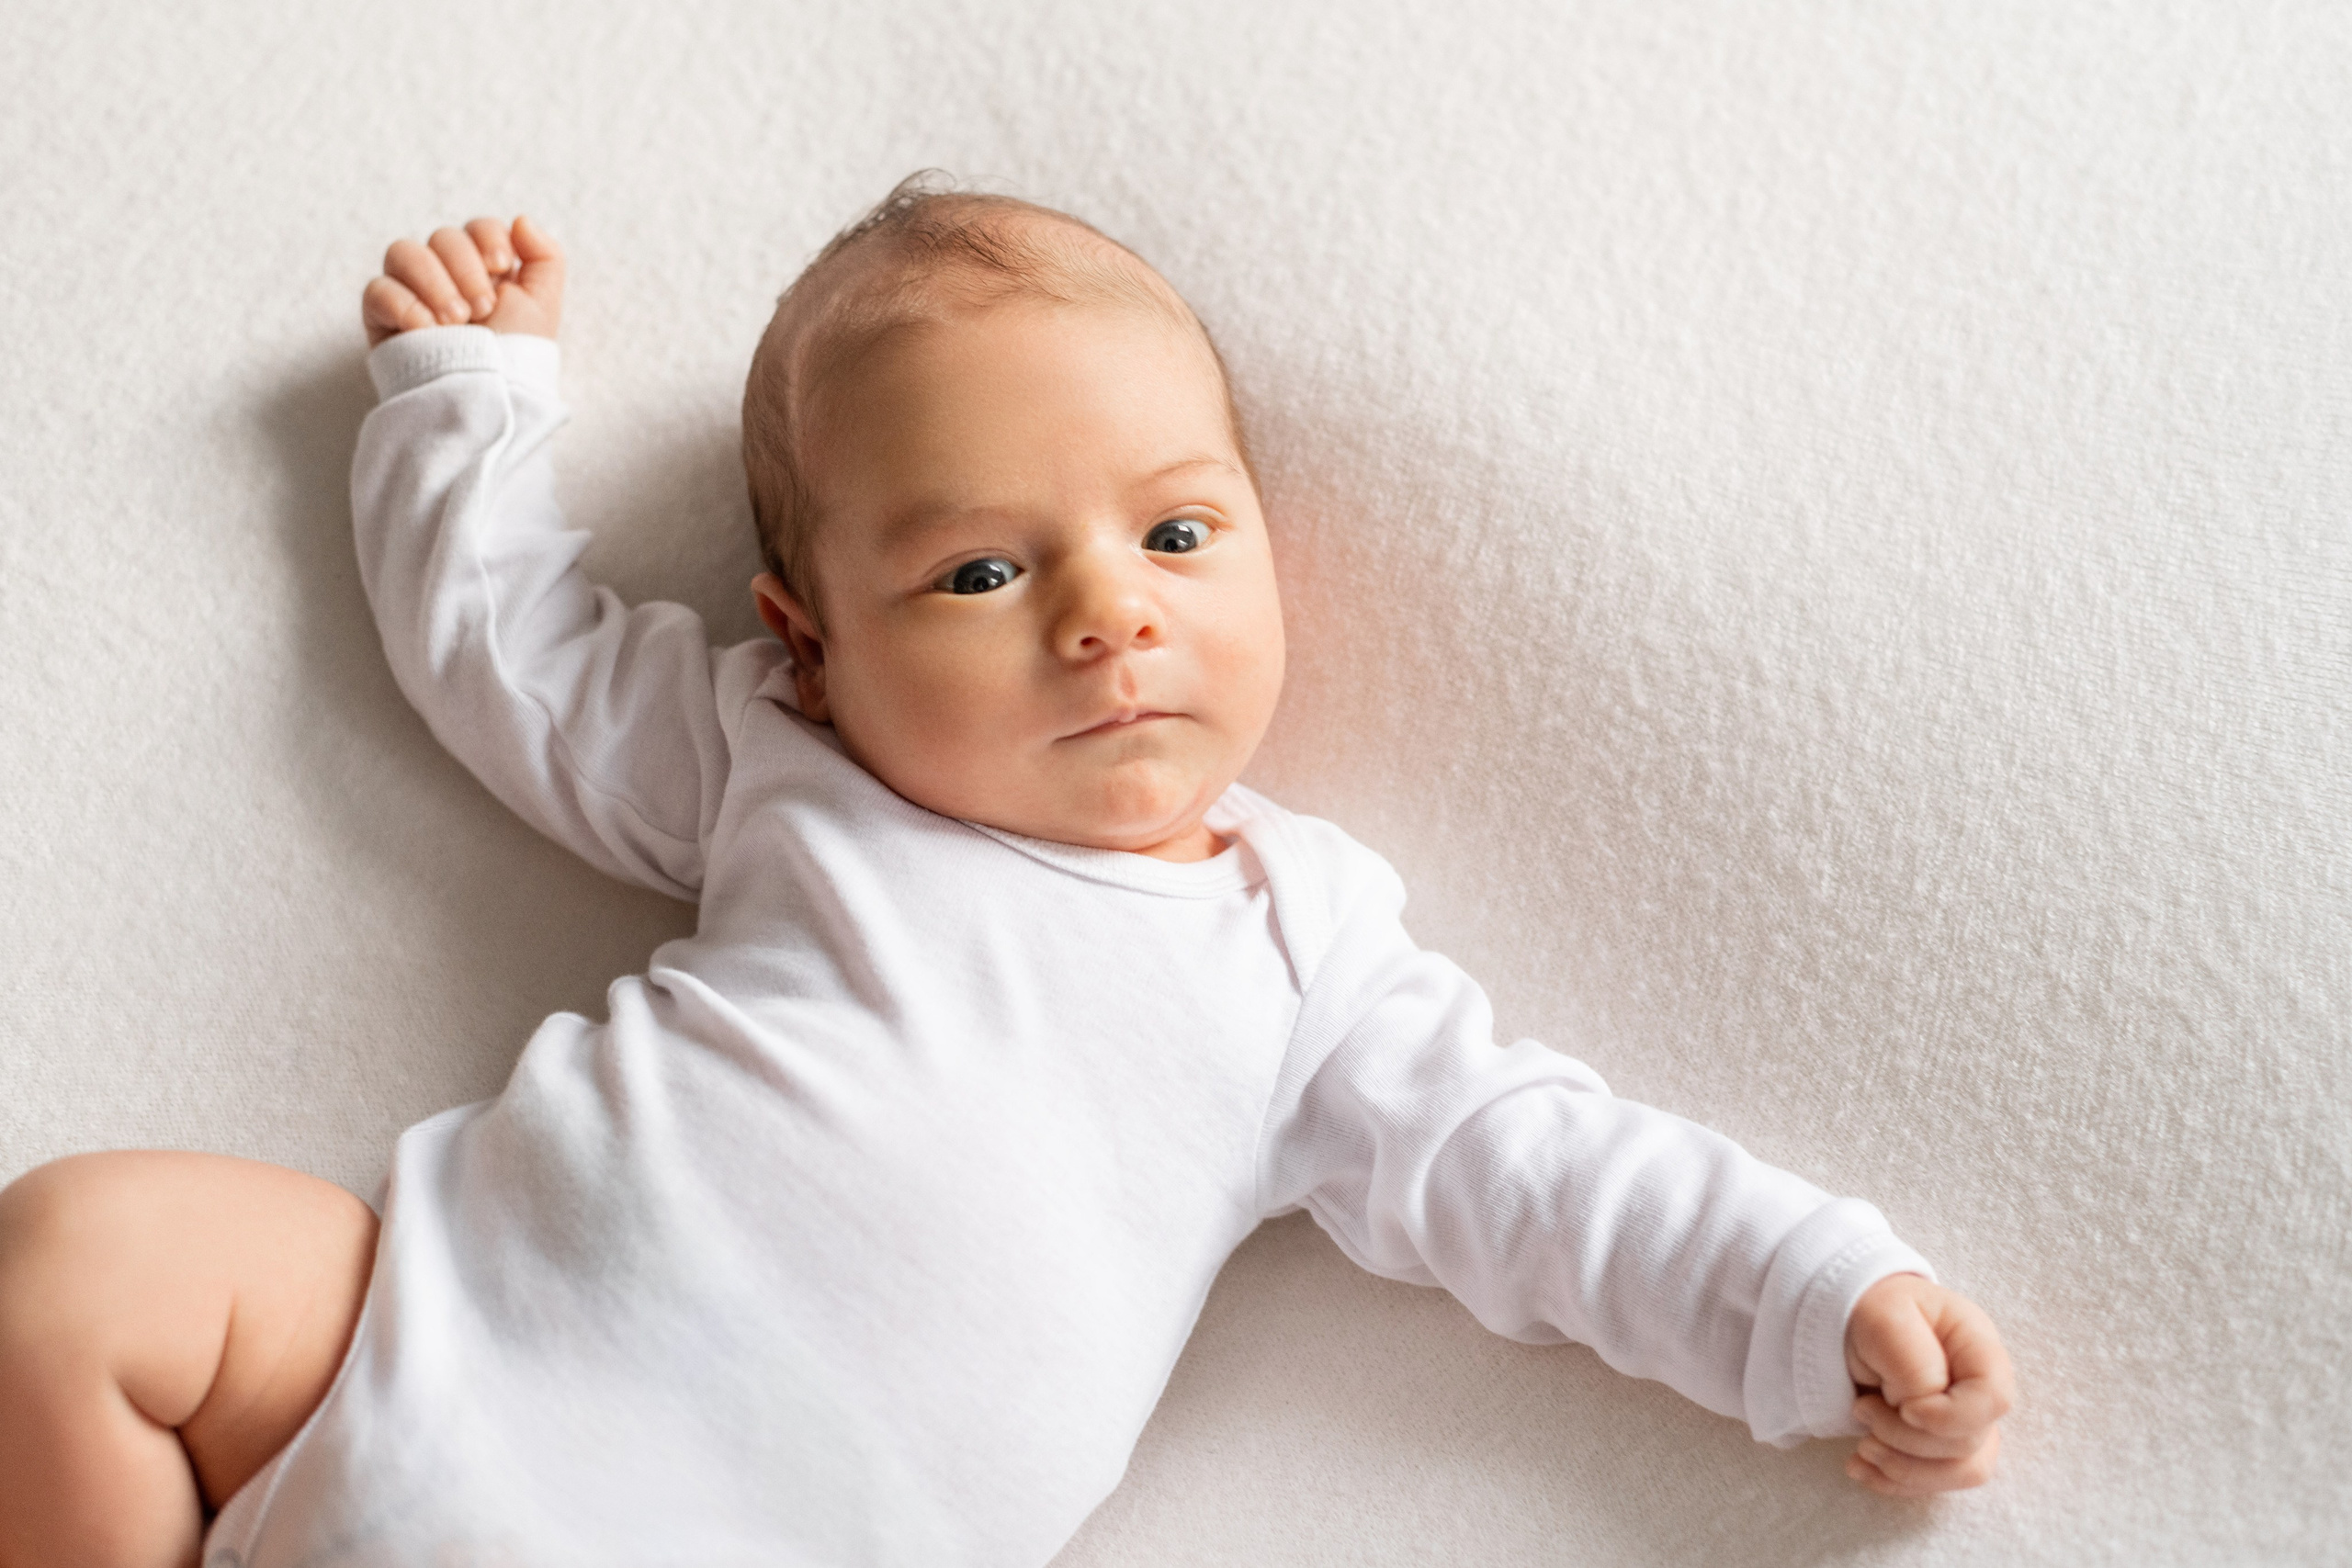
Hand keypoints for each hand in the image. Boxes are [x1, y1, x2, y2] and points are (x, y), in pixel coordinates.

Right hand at [362, 215, 564, 345]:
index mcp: (484, 271)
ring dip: (435, 282)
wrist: (486, 399)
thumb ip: (544, 256)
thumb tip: (521, 220)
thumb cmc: (515, 357)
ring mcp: (411, 294)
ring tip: (456, 321)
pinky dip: (404, 305)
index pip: (477, 227)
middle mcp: (446, 276)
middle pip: (443, 236)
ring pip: (403, 251)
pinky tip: (427, 330)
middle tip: (483, 309)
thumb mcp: (543, 306)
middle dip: (466, 269)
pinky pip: (378, 289)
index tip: (501, 267)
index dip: (487, 237)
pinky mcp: (382, 318)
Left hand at [1842, 1273, 2013, 1496]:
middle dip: (1908, 1439)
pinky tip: (1859, 1467)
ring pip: (1961, 1471)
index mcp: (1976, 1346)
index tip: (1905, 1409)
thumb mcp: (1884, 1318)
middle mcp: (1980, 1388)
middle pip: (1970, 1441)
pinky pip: (1936, 1480)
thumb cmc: (1872, 1311)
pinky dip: (1895, 1481)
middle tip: (1861, 1410)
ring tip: (1861, 1447)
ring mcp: (1965, 1419)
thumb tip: (1921, 1411)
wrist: (1849, 1322)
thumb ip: (1913, 1363)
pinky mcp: (1942, 1444)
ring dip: (1905, 1469)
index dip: (1951, 1417)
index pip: (1994, 1399)